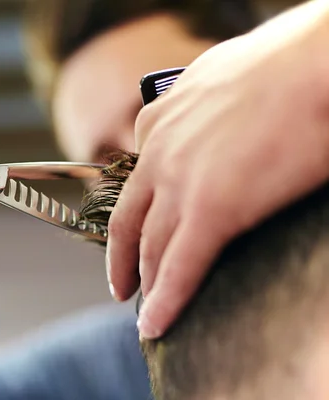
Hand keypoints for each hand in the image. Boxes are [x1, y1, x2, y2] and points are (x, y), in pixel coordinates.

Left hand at [105, 0, 328, 338]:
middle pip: (131, 219)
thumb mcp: (223, 74)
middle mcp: (158, 152)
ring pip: (150, 248)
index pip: (137, 179)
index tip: (136, 234)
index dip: (136, 213)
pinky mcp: (210, 210)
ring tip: (143, 310)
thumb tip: (218, 117)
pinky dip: (164, 303)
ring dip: (144, 284)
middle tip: (121, 285)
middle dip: (122, 258)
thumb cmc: (290, 61)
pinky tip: (154, 326)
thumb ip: (204, 105)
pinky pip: (178, 269)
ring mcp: (179, 182)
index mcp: (160, 119)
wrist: (316, 62)